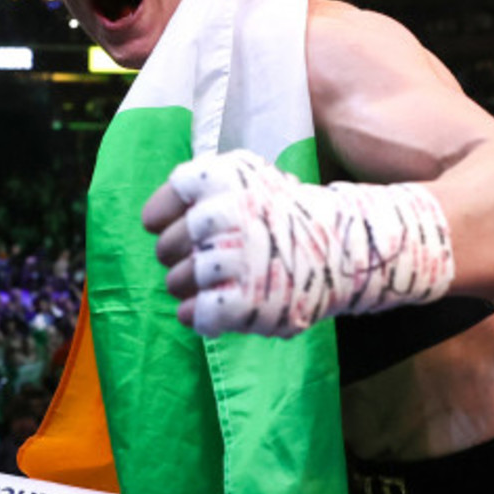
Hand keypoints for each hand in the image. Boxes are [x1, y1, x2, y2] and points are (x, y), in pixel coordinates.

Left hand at [142, 150, 333, 336]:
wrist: (341, 247)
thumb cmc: (279, 214)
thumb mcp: (245, 178)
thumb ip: (199, 191)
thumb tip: (152, 220)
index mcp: (223, 178)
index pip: (162, 204)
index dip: (162, 217)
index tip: (172, 224)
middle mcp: (228, 214)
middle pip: (165, 247)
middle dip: (175, 257)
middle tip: (202, 257)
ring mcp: (237, 259)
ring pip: (177, 282)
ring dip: (188, 288)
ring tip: (215, 281)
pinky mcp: (245, 301)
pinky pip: (196, 314)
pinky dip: (197, 315)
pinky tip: (211, 307)